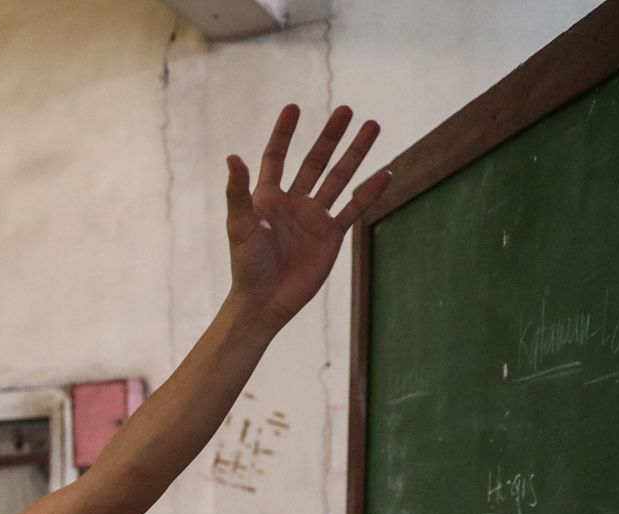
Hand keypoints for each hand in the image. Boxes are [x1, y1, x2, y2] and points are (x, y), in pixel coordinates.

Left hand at [225, 105, 388, 325]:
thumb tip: (232, 157)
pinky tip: (385, 173)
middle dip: (330, 136)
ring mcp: (314, 217)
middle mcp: (293, 202)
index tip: (294, 107)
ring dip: (356, 154)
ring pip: (339, 178)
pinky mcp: (331, 235)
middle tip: (347, 110)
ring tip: (373, 127)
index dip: (284, 133)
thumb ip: (238, 192)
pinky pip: (354, 209)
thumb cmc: (247, 265)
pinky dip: (370, 193)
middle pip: (315, 161)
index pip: (276, 157)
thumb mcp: (240, 226)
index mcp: (268, 197)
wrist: (266, 301)